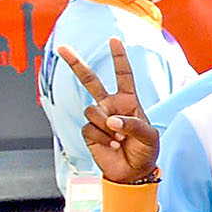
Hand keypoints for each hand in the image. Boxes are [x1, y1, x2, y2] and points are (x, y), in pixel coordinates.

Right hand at [56, 39, 160, 183]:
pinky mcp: (89, 131)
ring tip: (120, 138)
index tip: (114, 39)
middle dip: (75, 63)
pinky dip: (102, 138)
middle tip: (62, 48)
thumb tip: (111, 120)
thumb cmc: (146, 150)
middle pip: (90, 81)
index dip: (119, 58)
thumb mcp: (149, 136)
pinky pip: (90, 128)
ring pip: (93, 111)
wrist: (132, 171)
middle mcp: (110, 105)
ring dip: (108, 126)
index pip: (124, 75)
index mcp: (128, 101)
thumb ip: (133, 124)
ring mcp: (98, 117)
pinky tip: (111, 145)